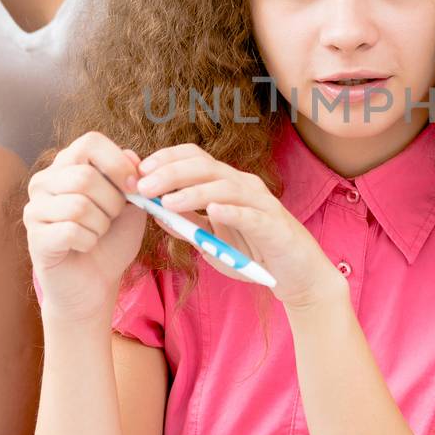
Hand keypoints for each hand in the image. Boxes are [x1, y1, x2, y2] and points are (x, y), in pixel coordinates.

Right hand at [24, 132, 147, 324]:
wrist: (97, 282)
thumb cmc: (112, 239)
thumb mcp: (131, 204)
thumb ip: (131, 177)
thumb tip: (132, 156)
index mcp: (68, 165)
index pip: (90, 142)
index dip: (117, 163)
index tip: (134, 186)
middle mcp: (44, 181)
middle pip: (84, 176)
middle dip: (112, 202)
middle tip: (113, 219)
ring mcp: (35, 208)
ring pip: (78, 205)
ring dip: (101, 225)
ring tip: (98, 233)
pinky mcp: (34, 236)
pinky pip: (70, 231)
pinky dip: (89, 241)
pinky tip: (85, 247)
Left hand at [134, 144, 341, 309]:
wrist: (296, 276)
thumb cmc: (254, 254)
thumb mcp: (212, 240)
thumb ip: (187, 225)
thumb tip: (154, 212)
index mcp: (227, 183)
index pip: (193, 157)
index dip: (165, 160)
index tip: (138, 171)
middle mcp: (244, 185)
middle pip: (205, 166)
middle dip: (171, 173)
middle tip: (144, 186)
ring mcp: (261, 203)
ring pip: (225, 186)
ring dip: (193, 192)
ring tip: (167, 203)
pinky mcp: (275, 226)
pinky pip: (251, 215)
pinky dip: (231, 211)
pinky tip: (212, 212)